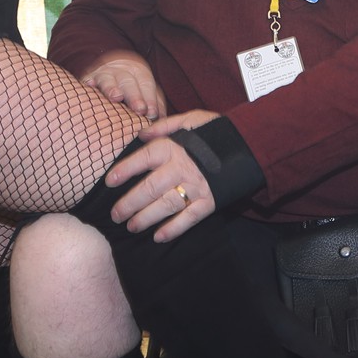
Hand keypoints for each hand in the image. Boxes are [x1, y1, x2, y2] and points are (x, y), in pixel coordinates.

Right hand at [81, 51, 166, 118]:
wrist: (109, 69)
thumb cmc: (132, 89)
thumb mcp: (146, 92)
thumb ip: (155, 106)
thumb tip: (160, 122)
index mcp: (138, 73)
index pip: (146, 84)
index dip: (150, 98)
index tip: (152, 113)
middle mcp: (120, 71)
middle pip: (128, 82)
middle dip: (134, 96)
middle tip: (140, 109)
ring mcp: (103, 74)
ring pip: (108, 79)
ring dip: (112, 88)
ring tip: (116, 97)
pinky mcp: (88, 79)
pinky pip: (87, 81)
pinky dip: (88, 84)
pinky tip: (89, 86)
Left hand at [105, 110, 219, 240]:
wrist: (248, 145)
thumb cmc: (214, 132)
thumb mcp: (189, 120)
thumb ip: (163, 127)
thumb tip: (140, 134)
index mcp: (173, 147)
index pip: (142, 159)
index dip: (124, 171)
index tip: (109, 182)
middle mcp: (182, 168)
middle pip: (149, 189)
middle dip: (129, 204)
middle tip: (115, 215)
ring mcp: (196, 186)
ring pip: (165, 206)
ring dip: (146, 218)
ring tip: (131, 227)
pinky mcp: (210, 201)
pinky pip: (189, 218)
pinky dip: (174, 229)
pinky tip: (159, 237)